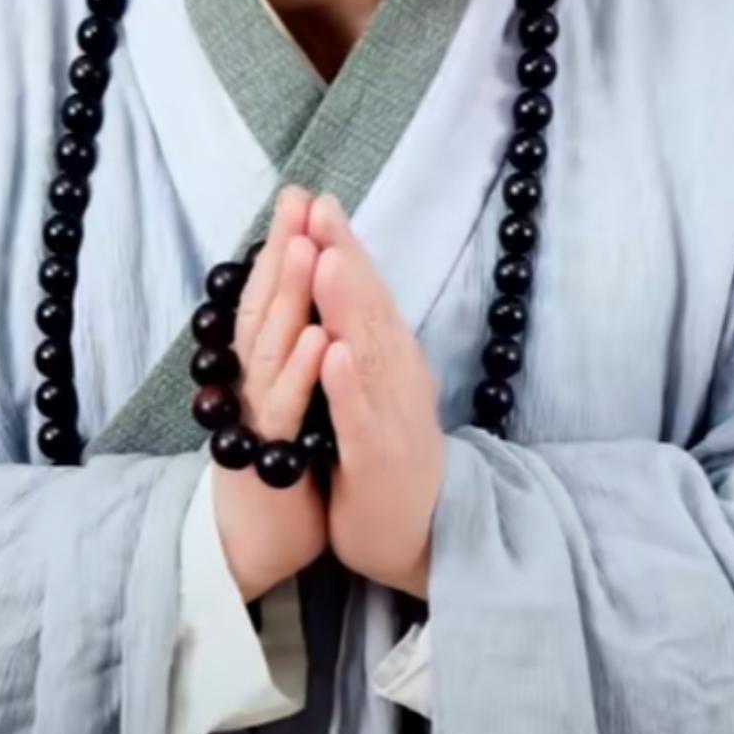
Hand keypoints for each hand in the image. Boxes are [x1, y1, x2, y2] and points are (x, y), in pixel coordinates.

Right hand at [211, 186, 329, 602]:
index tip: (302, 194)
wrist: (253, 547)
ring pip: (270, 350)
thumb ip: (281, 346)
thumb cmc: (275, 465)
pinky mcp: (267, 459)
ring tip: (305, 248)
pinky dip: (301, 375)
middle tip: (295, 199)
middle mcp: (251, 382)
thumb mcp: (282, 397)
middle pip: (264, 307)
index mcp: (261, 365)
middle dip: (282, 250)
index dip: (285, 244)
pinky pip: (285, 412)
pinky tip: (318, 340)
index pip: (272, 295)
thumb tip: (292, 298)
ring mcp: (256, 419)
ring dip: (288, 298)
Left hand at [309, 193, 445, 599]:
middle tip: (320, 209)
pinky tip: (335, 355)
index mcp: (387, 356)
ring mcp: (392, 415)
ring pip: (368, 353)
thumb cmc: (383, 451)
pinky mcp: (380, 459)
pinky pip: (362, 418)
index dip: (341, 244)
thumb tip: (334, 268)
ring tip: (324, 263)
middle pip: (369, 307)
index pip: (363, 291)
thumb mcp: (370, 383)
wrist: (419, 534)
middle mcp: (396, 375)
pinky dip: (348, 386)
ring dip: (347, 306)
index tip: (314, 199)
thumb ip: (358, 331)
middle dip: (343, 256)